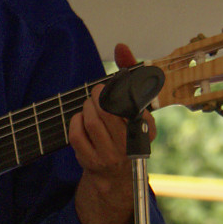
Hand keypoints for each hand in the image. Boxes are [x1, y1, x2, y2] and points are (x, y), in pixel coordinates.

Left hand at [69, 43, 151, 178]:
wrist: (116, 176)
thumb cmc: (125, 132)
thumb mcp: (135, 109)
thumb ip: (130, 74)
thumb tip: (121, 47)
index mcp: (146, 131)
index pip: (136, 107)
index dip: (121, 90)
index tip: (112, 81)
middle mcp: (130, 146)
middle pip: (109, 113)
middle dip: (98, 96)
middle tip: (97, 92)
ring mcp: (109, 156)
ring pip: (92, 123)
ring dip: (87, 107)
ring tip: (90, 104)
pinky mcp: (90, 161)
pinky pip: (77, 135)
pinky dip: (76, 121)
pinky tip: (82, 119)